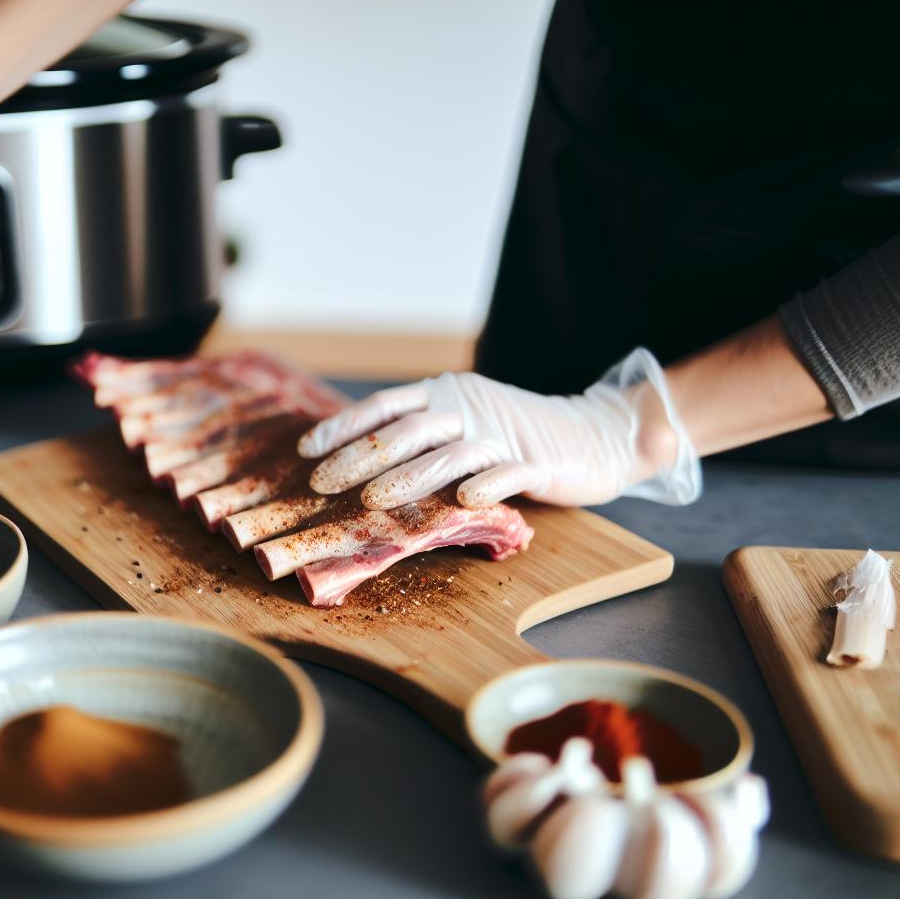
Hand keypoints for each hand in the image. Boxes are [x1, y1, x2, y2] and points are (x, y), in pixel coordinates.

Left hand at [297, 348, 701, 508]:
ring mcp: (502, 435)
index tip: (306, 449)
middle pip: (407, 431)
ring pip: (449, 455)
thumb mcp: (460, 426)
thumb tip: (351, 459)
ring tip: (373, 500)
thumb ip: (417, 438)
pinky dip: (485, 486)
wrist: (593, 434)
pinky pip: (507, 474)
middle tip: (322, 483)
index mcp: (445, 396)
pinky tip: (463, 502)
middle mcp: (467, 410)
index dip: (344, 425)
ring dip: (409, 478)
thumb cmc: (512, 437)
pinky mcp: (537, 463)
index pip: (386, 406)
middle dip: (360, 457)